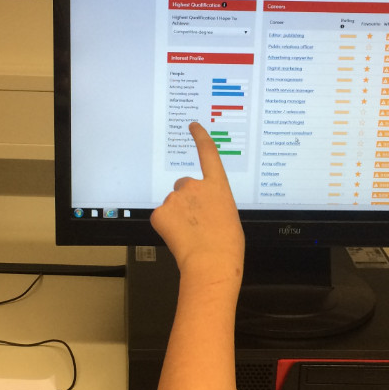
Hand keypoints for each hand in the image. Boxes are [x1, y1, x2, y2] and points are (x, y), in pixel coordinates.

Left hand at [150, 122, 243, 281]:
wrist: (211, 262)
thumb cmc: (226, 245)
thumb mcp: (229, 216)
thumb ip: (214, 202)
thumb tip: (201, 207)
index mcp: (217, 186)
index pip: (208, 153)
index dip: (200, 138)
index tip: (193, 126)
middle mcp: (194, 186)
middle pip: (183, 185)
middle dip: (185, 200)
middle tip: (195, 222)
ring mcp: (175, 198)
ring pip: (172, 204)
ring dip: (177, 215)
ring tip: (190, 234)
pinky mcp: (159, 212)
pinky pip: (161, 217)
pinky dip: (166, 226)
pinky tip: (178, 237)